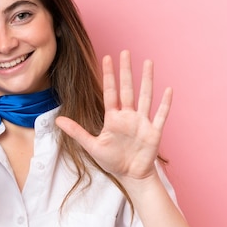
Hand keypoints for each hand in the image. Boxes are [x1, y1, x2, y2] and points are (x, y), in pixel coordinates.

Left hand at [55, 50, 171, 182]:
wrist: (131, 175)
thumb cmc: (112, 161)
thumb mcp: (92, 146)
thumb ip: (76, 132)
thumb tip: (57, 120)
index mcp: (113, 118)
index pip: (110, 92)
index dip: (108, 75)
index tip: (107, 57)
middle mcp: (128, 116)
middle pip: (128, 89)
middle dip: (126, 71)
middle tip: (125, 51)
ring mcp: (142, 122)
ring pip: (145, 96)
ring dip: (147, 80)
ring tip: (148, 62)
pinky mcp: (154, 132)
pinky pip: (161, 115)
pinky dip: (165, 103)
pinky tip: (168, 89)